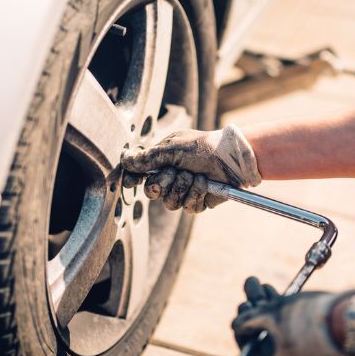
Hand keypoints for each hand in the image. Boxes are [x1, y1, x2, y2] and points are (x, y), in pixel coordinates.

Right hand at [121, 124, 260, 212]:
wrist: (229, 157)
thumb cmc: (202, 147)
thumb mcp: (172, 148)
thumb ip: (148, 157)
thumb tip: (125, 160)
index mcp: (162, 162)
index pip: (139, 175)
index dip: (133, 180)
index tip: (130, 181)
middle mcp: (170, 178)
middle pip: (152, 192)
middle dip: (164, 182)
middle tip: (176, 171)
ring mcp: (184, 191)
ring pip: (169, 203)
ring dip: (182, 187)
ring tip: (194, 175)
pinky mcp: (197, 202)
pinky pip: (187, 207)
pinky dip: (196, 194)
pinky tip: (204, 183)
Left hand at [231, 277, 353, 355]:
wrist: (347, 317)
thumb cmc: (306, 317)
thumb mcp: (272, 314)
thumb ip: (250, 319)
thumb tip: (235, 324)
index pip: (250, 347)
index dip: (241, 328)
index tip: (241, 311)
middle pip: (265, 334)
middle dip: (255, 311)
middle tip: (250, 293)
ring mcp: (306, 345)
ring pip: (280, 326)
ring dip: (268, 305)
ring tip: (263, 286)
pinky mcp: (318, 333)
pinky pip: (295, 323)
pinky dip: (285, 308)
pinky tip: (278, 291)